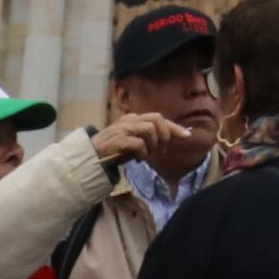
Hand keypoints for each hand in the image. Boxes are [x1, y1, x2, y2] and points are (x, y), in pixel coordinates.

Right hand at [92, 115, 211, 179]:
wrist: (92, 156)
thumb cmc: (115, 150)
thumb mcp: (136, 143)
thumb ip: (151, 139)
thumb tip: (170, 141)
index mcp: (135, 119)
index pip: (159, 118)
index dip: (174, 127)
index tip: (187, 136)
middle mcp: (130, 120)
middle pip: (157, 119)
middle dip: (164, 134)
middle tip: (161, 149)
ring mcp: (123, 129)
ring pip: (149, 129)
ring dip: (153, 144)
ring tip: (147, 154)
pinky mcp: (118, 140)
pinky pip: (138, 143)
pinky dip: (142, 152)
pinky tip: (138, 159)